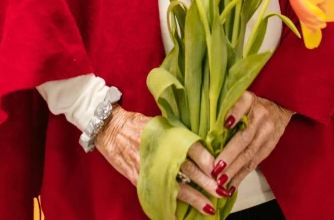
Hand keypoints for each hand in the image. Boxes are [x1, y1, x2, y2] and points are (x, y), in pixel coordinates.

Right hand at [96, 107, 223, 215]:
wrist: (110, 128)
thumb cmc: (138, 123)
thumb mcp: (160, 123)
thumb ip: (178, 134)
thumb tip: (202, 145)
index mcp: (166, 135)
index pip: (190, 146)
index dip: (205, 158)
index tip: (218, 167)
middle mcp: (159, 152)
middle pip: (187, 170)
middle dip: (206, 182)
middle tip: (222, 191)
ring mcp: (149, 168)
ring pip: (176, 186)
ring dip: (194, 198)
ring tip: (209, 208)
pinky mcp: (139, 180)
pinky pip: (158, 195)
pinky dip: (170, 208)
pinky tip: (180, 217)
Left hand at [211, 92, 293, 192]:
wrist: (279, 107)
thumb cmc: (252, 103)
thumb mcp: (241, 97)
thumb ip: (228, 107)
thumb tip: (209, 126)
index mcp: (250, 100)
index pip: (242, 105)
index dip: (235, 114)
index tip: (225, 125)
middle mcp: (260, 116)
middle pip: (245, 138)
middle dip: (230, 155)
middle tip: (215, 168)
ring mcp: (266, 133)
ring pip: (249, 154)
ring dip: (234, 170)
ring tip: (221, 180)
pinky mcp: (268, 147)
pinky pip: (253, 163)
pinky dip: (241, 176)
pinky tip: (231, 186)